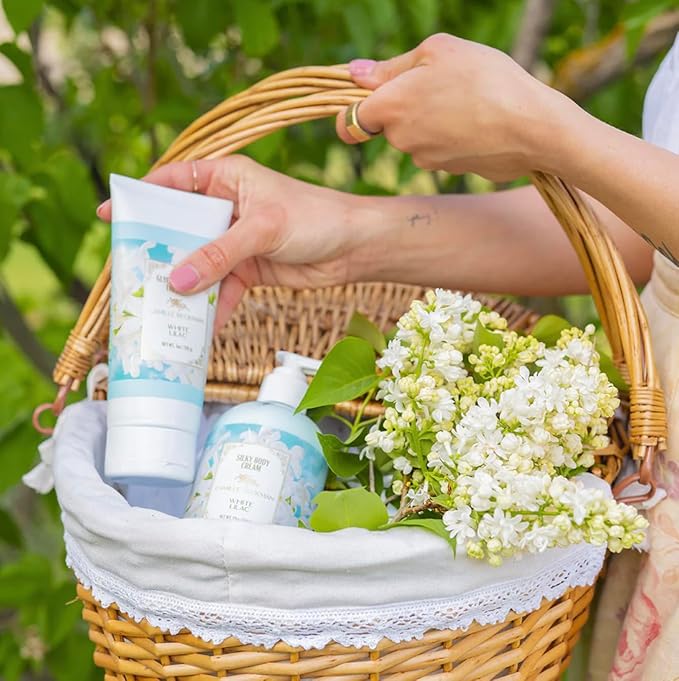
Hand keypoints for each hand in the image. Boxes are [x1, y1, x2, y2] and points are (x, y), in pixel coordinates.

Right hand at [97, 156, 368, 326]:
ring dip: (184, 286)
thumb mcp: (262, 230)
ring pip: (199, 263)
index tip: (112, 213)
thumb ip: (218, 254)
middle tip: (132, 273)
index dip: (142, 196)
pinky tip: (200, 327)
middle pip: (181, 228)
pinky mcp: (248, 268)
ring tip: (160, 308)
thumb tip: (176, 281)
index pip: (175, 182)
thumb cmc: (315, 218)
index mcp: (227, 177)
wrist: (355, 248)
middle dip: (160, 251)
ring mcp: (236, 240)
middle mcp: (227, 207)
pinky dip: (212, 306)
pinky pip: (221, 288)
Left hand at [336, 33, 569, 180]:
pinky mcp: (447, 171)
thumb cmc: (486, 79)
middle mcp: (401, 139)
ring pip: (415, 138)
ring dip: (430, 121)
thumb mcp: (439, 51)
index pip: (348, 123)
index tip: (362, 104)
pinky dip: (450, 137)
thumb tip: (354, 74)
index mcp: (390, 107)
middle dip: (404, 108)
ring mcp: (424, 159)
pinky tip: (476, 121)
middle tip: (439, 84)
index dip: (349, 114)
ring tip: (465, 101)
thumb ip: (391, 67)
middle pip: (388, 126)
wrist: (531, 127)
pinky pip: (438, 150)